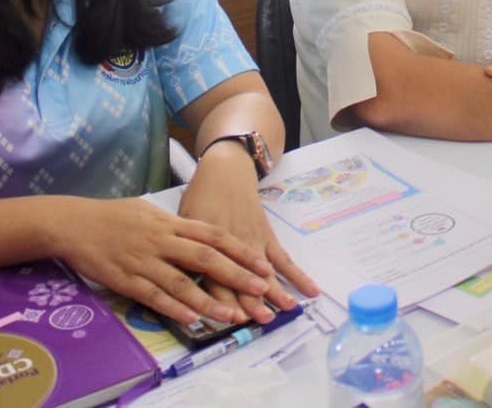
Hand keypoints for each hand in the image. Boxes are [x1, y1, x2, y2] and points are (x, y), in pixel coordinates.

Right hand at [49, 196, 275, 327]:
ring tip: (233, 315)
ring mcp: (144, 261)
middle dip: (236, 274)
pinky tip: (192, 319)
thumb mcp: (149, 211)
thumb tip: (198, 231)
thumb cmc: (114, 216)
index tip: (262, 263)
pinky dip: (174, 308)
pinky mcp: (126, 279)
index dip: (240, 250)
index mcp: (170, 223)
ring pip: (182, 282)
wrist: (74, 223)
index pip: (213, 236)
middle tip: (261, 289)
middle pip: (205, 258)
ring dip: (209, 300)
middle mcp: (162, 241)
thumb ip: (175, 224)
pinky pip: (153, 296)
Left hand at [178, 143, 318, 323]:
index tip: (234, 319)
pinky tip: (310, 290)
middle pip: (244, 279)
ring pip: (265, 270)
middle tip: (264, 320)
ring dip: (277, 291)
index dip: (224, 300)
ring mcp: (253, 243)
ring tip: (288, 310)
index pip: (216, 281)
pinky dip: (297, 275)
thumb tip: (181, 288)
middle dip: (254, 300)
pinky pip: (284, 259)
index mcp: (208, 249)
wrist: (224, 172)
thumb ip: (186, 257)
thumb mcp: (185, 227)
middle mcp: (232, 249)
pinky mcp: (268, 237)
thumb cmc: (199, 201)